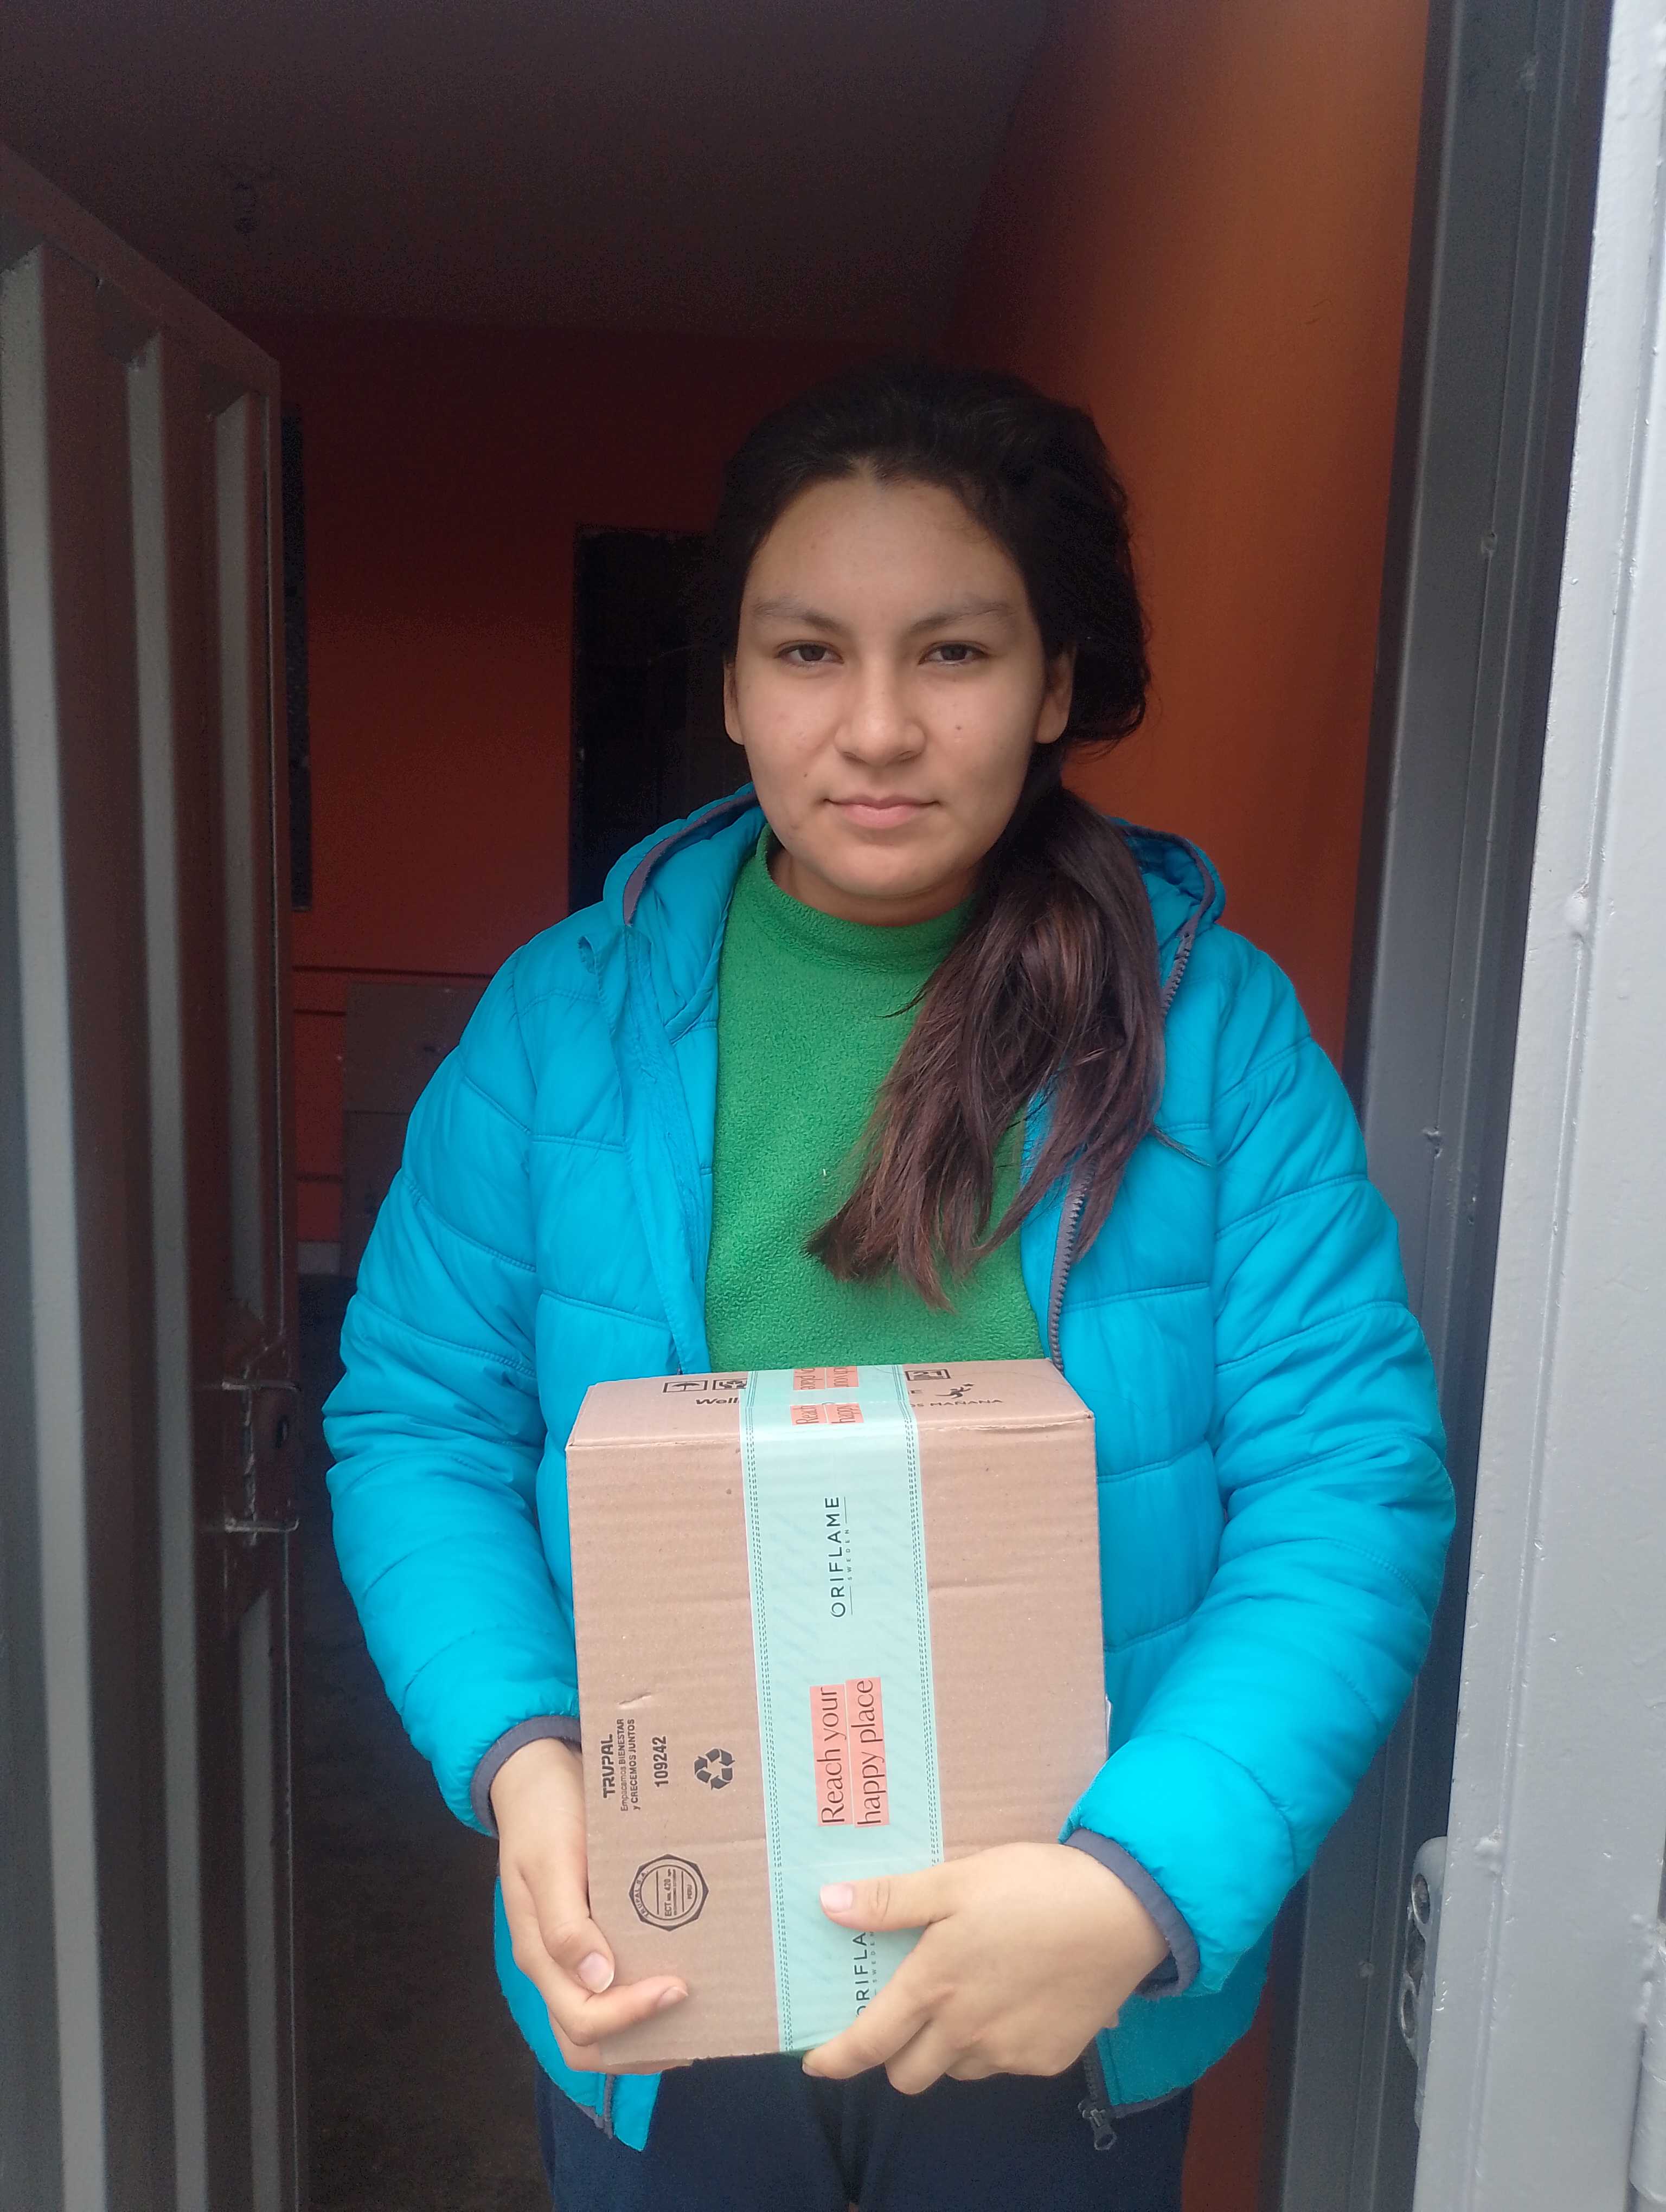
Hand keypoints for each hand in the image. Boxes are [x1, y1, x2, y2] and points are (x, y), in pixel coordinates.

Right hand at [491, 1736, 686, 2066]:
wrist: (536, 1775)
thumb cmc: (545, 1813)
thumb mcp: (550, 1859)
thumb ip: (564, 1922)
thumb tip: (598, 1980)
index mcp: (539, 1953)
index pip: (582, 2020)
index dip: (629, 2017)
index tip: (678, 1987)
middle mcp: (553, 1966)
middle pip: (587, 2041)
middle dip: (640, 2044)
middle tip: (694, 2023)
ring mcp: (569, 1955)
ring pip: (599, 2024)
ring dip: (644, 2032)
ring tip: (694, 2018)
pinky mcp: (588, 1937)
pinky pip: (610, 1988)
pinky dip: (642, 2000)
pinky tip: (679, 1982)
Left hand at [802, 1842, 1167, 2093]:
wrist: (1123, 1911)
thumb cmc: (1033, 1885)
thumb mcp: (956, 1879)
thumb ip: (891, 1900)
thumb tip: (827, 1905)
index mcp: (934, 1986)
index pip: (868, 2044)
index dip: (836, 2059)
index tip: (815, 2063)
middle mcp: (965, 2031)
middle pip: (907, 2074)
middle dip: (895, 2053)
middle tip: (906, 2013)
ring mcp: (1008, 2052)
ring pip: (955, 2070)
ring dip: (947, 2047)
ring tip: (966, 1995)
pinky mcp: (1046, 2059)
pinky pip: (1002, 2065)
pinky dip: (994, 2043)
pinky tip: (1013, 1998)